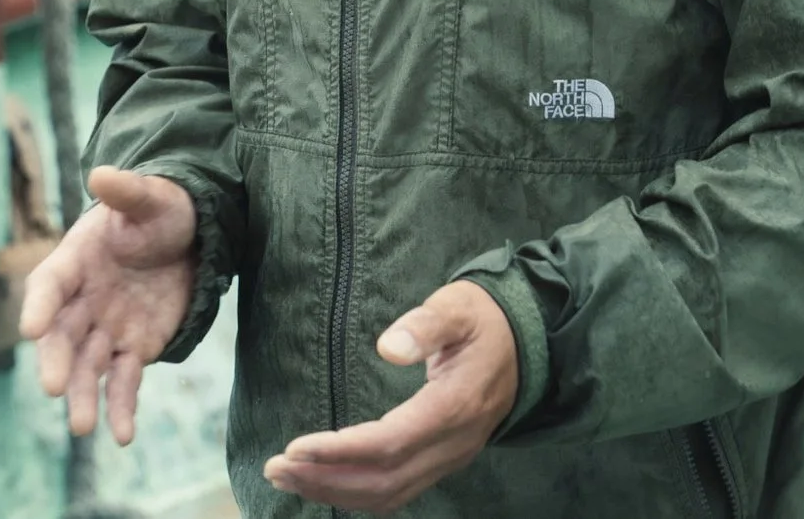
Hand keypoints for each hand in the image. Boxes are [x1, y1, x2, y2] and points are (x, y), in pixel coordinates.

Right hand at [18, 166, 198, 444]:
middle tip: (54, 388)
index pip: (49, 283)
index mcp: (75, 259)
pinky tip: (122, 435)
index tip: (31, 327)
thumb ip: (127, 191)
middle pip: (61, 335)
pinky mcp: (134, 348)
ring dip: (84, 396)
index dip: (39, 304)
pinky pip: (124, 381)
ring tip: (83, 427)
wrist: (187, 235)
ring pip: (88, 366)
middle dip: (56, 361)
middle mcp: (82, 299)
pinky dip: (121, 407)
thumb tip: (101, 174)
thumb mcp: (151, 196)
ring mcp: (106, 327)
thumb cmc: (160, 210)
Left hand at [263, 281, 517, 512]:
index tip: (295, 447)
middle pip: (384, 481)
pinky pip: (399, 490)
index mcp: (454, 407)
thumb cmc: (484, 320)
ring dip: (336, 491)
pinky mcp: (444, 459)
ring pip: (390, 494)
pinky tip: (326, 483)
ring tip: (287, 477)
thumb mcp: (458, 308)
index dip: (340, 451)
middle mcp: (453, 444)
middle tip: (275, 467)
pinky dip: (359, 494)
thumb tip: (388, 347)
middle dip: (325, 479)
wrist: (528, 342)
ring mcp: (451, 457)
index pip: (390, 443)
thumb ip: (426, 325)